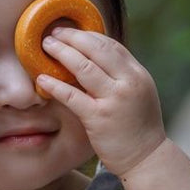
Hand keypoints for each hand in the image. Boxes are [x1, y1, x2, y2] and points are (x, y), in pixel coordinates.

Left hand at [38, 28, 166, 176]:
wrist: (147, 158)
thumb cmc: (138, 127)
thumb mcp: (138, 94)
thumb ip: (121, 76)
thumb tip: (95, 58)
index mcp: (138, 74)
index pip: (111, 46)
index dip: (88, 36)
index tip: (71, 31)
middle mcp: (128, 83)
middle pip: (96, 50)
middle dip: (72, 37)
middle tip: (53, 33)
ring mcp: (114, 100)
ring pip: (84, 67)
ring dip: (62, 52)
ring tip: (46, 46)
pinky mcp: (99, 118)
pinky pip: (72, 95)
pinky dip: (55, 84)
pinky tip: (42, 78)